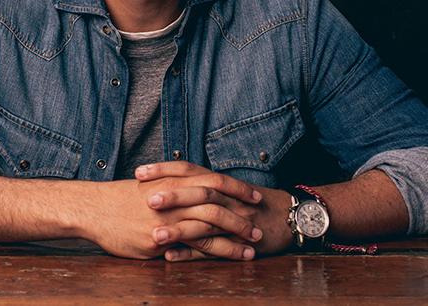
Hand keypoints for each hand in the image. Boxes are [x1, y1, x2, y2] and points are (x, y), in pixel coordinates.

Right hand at [74, 164, 264, 260]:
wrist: (94, 208)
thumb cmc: (121, 197)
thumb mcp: (152, 183)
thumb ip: (175, 185)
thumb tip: (194, 188)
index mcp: (175, 179)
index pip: (215, 181)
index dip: (238, 189)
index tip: (255, 196)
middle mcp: (176, 196)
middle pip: (219, 205)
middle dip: (242, 217)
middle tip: (259, 228)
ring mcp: (170, 218)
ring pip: (212, 227)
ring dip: (235, 239)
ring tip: (251, 249)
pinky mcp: (162, 239)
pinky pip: (195, 247)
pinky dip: (215, 253)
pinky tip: (227, 259)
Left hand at [135, 161, 294, 260]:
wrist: (288, 216)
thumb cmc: (251, 202)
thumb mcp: (225, 188)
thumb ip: (199, 184)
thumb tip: (166, 181)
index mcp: (218, 183)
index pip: (188, 169)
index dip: (164, 169)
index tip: (139, 171)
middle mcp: (225, 198)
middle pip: (198, 193)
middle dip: (173, 196)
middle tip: (147, 199)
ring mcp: (232, 221)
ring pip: (204, 224)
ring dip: (179, 230)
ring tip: (154, 235)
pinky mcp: (237, 243)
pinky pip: (213, 250)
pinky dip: (192, 254)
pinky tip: (171, 257)